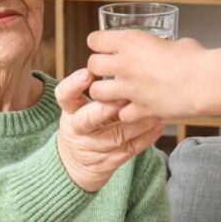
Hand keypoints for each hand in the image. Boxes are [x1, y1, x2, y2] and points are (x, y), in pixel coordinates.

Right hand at [54, 68, 164, 192]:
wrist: (74, 162)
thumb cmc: (85, 122)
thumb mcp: (79, 106)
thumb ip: (97, 89)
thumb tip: (119, 58)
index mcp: (69, 111)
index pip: (64, 96)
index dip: (73, 85)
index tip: (87, 73)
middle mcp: (77, 130)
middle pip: (86, 120)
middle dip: (105, 108)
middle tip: (123, 95)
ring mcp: (91, 148)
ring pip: (114, 136)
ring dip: (135, 123)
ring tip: (152, 108)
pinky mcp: (107, 162)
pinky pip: (128, 150)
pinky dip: (144, 138)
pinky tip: (156, 125)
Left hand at [86, 30, 207, 122]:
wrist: (206, 82)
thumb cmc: (196, 58)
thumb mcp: (174, 42)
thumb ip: (161, 47)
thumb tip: (165, 49)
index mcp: (131, 41)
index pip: (95, 39)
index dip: (99, 43)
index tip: (104, 46)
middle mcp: (125, 64)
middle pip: (92, 65)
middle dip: (98, 68)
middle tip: (107, 70)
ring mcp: (130, 89)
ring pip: (97, 92)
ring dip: (104, 92)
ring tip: (114, 92)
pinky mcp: (140, 109)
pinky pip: (121, 114)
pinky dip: (126, 113)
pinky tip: (135, 108)